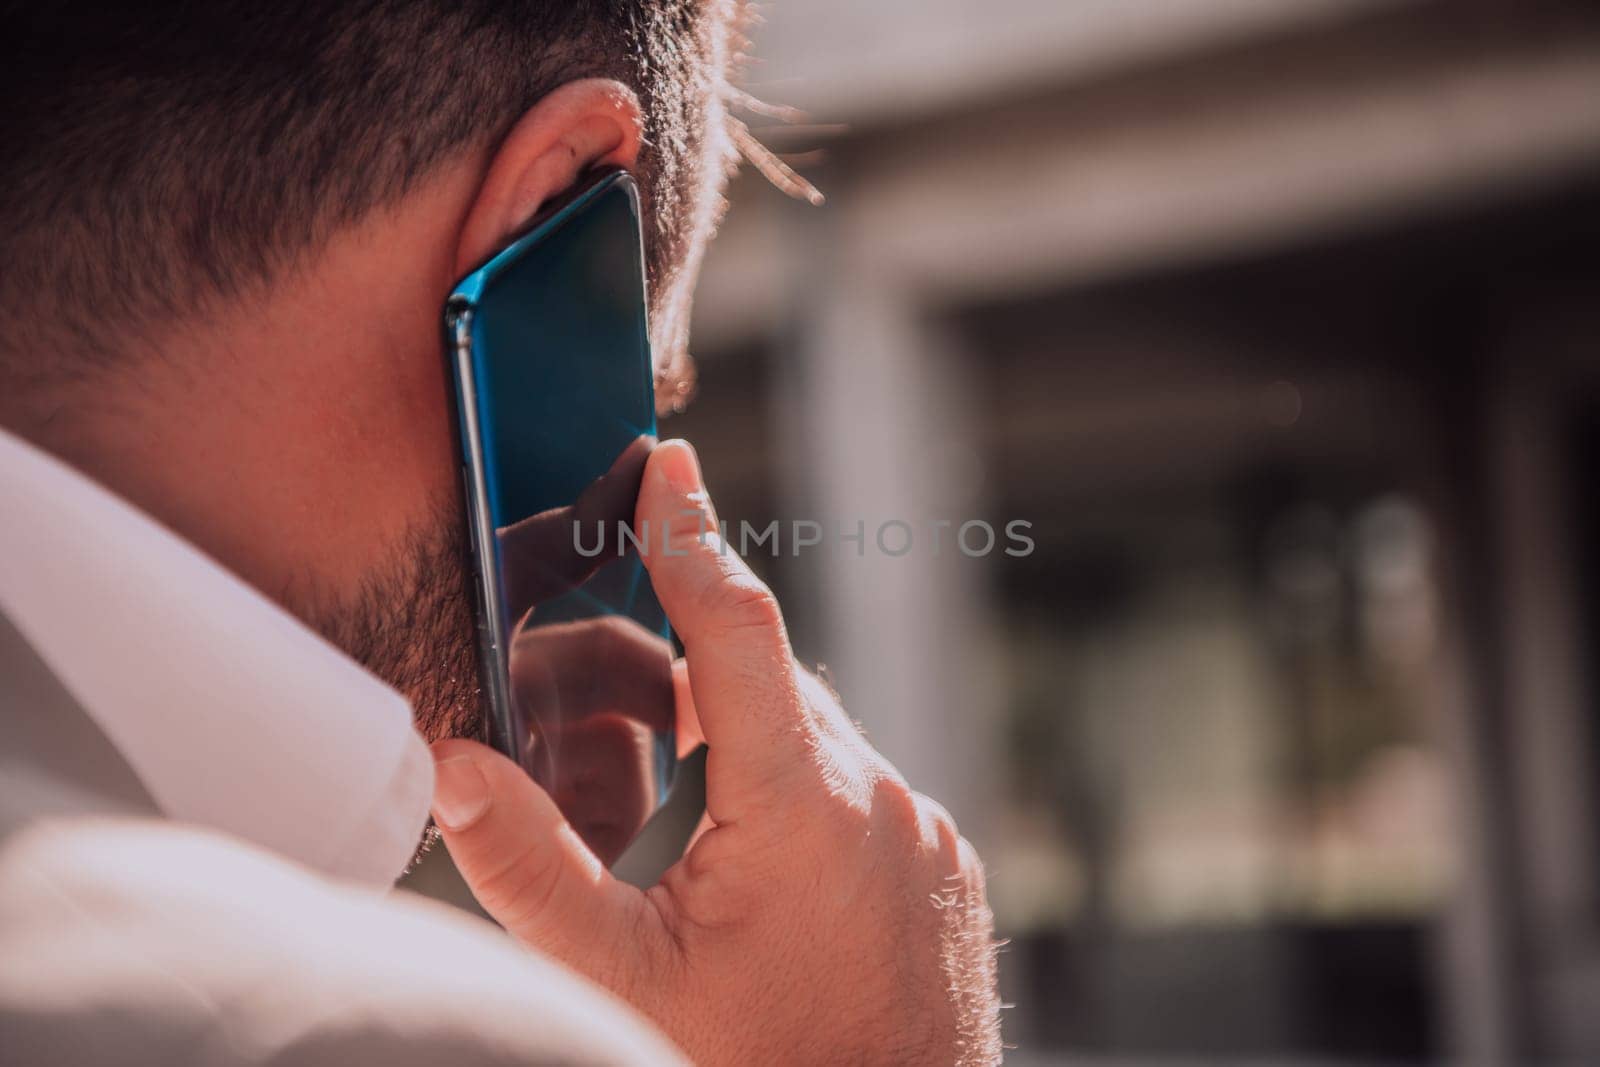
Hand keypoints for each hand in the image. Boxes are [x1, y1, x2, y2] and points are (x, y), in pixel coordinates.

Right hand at [430, 440, 1000, 1064]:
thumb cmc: (754, 1066)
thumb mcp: (620, 977)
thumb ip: (528, 867)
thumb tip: (454, 765)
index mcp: (798, 805)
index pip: (734, 629)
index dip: (689, 535)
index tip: (666, 463)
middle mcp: (877, 797)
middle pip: (760, 685)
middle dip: (678, 677)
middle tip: (599, 704)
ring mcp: (922, 828)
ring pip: (808, 737)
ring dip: (734, 748)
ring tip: (667, 816)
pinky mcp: (941, 858)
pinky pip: (854, 787)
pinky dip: (793, 793)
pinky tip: (747, 866)